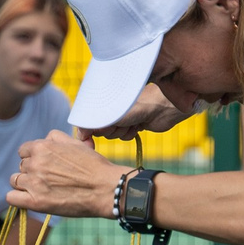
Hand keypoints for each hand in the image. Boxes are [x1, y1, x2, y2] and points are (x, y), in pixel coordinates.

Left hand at [11, 130, 126, 218]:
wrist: (106, 189)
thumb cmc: (94, 167)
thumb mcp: (76, 143)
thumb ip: (56, 138)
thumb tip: (44, 140)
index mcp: (43, 147)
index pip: (23, 150)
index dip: (33, 158)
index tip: (44, 165)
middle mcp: (35, 163)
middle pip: (21, 166)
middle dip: (32, 171)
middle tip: (49, 180)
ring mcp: (34, 183)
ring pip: (15, 181)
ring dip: (25, 185)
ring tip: (42, 190)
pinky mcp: (35, 202)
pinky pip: (11, 198)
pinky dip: (17, 198)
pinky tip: (29, 199)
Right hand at [79, 80, 194, 141]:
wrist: (163, 107)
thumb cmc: (138, 106)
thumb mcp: (112, 115)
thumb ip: (94, 124)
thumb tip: (80, 133)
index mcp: (102, 101)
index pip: (86, 121)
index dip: (86, 133)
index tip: (88, 143)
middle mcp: (110, 108)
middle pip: (100, 130)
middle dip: (110, 130)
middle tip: (120, 123)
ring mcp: (121, 116)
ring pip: (112, 135)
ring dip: (122, 132)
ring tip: (132, 123)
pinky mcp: (132, 124)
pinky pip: (124, 136)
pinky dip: (130, 134)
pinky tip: (138, 126)